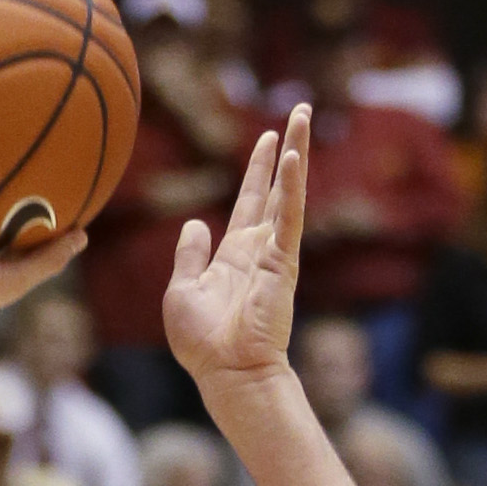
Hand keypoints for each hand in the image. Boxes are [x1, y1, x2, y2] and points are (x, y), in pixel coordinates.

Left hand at [164, 104, 307, 397]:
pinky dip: (294, 186)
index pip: (251, 200)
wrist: (226, 373)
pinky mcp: (283, 262)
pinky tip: (295, 157)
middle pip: (277, 187)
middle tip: (301, 112)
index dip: (260, 169)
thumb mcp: (182, 291)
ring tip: (304, 117)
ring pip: (289, 193)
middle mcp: (259, 248)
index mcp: (235, 253)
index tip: (268, 138)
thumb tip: (193, 224)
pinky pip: (290, 217)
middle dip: (288, 149)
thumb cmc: (203, 344)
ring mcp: (274, 253)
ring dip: (297, 153)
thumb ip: (188, 255)